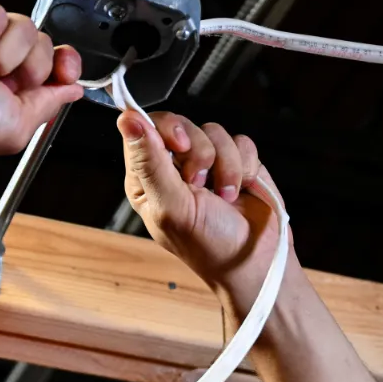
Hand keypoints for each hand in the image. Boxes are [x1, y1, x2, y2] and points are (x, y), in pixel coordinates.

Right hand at [0, 0, 82, 154]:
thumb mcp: (16, 128)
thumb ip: (49, 105)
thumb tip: (74, 90)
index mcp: (8, 88)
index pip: (53, 63)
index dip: (64, 64)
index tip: (64, 69)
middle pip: (44, 45)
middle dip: (29, 67)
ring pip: (25, 26)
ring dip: (4, 54)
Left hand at [119, 111, 283, 300]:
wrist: (255, 261)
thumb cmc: (208, 245)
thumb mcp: (172, 206)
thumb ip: (150, 162)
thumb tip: (127, 120)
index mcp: (147, 180)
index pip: (143, 130)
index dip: (164, 130)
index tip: (180, 148)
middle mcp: (173, 169)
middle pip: (179, 125)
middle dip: (198, 151)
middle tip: (200, 182)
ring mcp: (206, 164)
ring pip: (213, 131)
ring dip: (225, 165)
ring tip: (224, 196)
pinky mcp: (236, 162)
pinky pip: (240, 141)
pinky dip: (244, 166)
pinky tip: (241, 190)